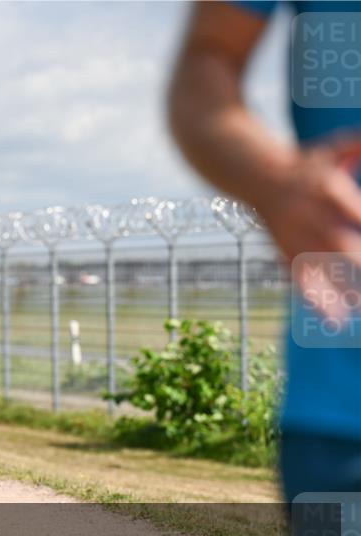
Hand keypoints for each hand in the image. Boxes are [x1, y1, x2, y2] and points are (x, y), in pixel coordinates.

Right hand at [251, 137, 360, 319]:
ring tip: (359, 307)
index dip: (360, 221)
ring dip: (340, 289)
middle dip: (357, 263)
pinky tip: (335, 319)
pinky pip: (299, 278)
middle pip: (336, 244)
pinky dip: (316, 299)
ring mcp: (291, 234)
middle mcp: (304, 213)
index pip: (353, 211)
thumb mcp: (329, 150)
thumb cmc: (302, 163)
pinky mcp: (282, 249)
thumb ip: (354, 147)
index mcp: (322, 186)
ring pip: (318, 267)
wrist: (252, 174)